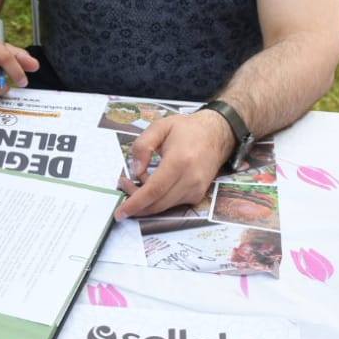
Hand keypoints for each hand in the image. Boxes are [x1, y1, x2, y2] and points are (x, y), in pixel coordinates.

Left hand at [115, 111, 232, 219]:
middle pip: (157, 204)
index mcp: (179, 161)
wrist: (218, 134)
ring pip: (163, 207)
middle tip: (124, 184)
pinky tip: (154, 182)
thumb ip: (142, 146)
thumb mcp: (160, 126)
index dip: (135, 203)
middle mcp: (190, 179)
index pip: (154, 190)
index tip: (120, 211)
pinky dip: (158, 199)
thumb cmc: (187, 129)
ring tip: (137, 179)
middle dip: (135, 203)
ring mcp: (196, 190)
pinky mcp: (197, 196)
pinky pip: (172, 204)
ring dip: (146, 200)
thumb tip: (135, 171)